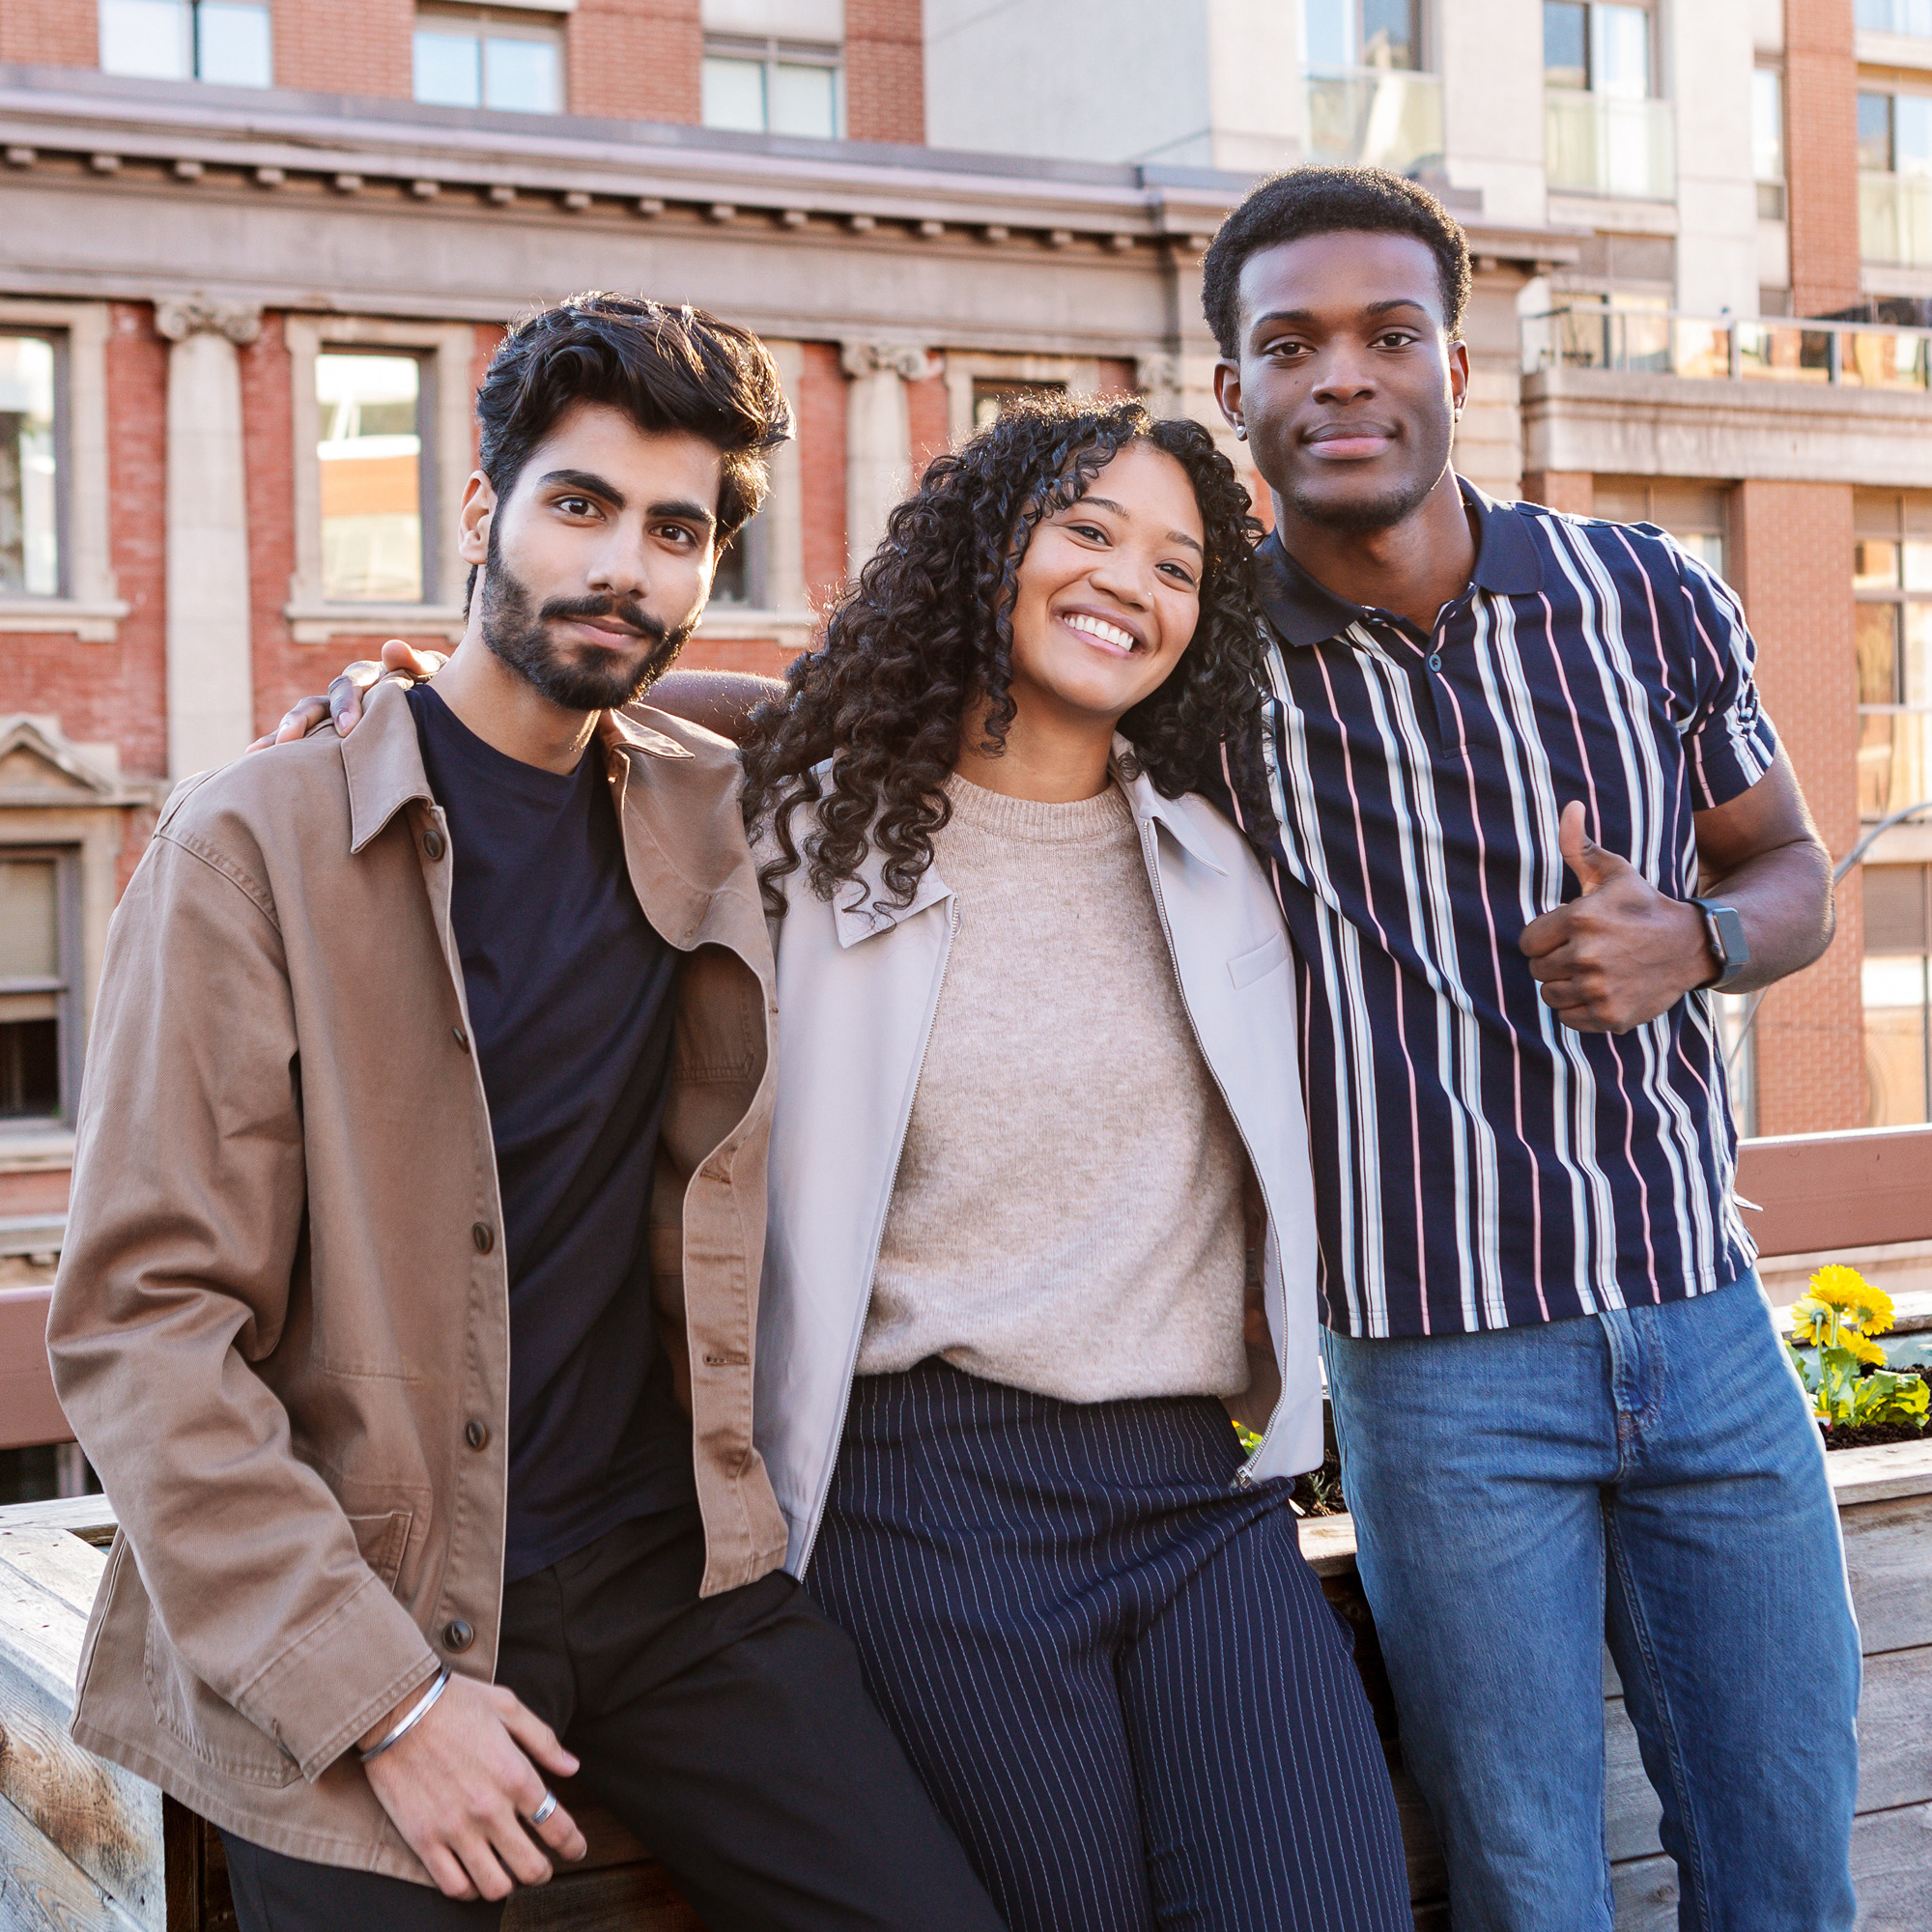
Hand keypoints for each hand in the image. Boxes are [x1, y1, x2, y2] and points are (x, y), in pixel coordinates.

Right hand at [245, 642, 447, 751]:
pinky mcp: (332, 736)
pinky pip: (303, 742)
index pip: (351, 684)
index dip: (346, 703)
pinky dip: (278, 747)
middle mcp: (347, 694)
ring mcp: (336, 715)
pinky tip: (253, 759)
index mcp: (371, 677)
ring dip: (281, 734)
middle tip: (292, 741)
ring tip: (257, 753)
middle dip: (303, 720)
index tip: (347, 728)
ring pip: (303, 720)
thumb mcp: (435, 675)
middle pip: (318, 701)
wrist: (443, 710)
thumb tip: (391, 648)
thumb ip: (417, 662)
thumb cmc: (439, 692)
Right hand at [359, 1670, 587, 1900]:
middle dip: (544, 1872)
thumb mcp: (508, 1707)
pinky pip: (453, 1886)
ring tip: (507, 1873)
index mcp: (515, 1775)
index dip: (573, 1845)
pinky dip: (469, 1890)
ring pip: (494, 1886)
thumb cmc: (455, 1701)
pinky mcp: (423, 1840)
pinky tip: (474, 1877)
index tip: (576, 1849)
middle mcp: (490, 1808)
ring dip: (508, 1884)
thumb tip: (572, 1768)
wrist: (396, 1706)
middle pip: (531, 1867)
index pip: (558, 1827)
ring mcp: (455, 1828)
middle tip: (543, 1866)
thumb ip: (544, 1741)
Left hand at [1518, 802, 1714, 1033]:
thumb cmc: (1644, 906)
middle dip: (1555, 960)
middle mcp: (1587, 956)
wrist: (1692, 946)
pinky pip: (1567, 1019)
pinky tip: (1601, 990)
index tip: (1568, 933)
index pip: (1528, 941)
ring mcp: (1599, 989)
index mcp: (1580, 920)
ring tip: (1593, 970)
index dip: (1544, 937)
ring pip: (1549, 995)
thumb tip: (1569, 807)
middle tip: (1585, 952)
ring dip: (1564, 985)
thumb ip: (1581, 846)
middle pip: (1536, 970)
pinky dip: (1579, 1010)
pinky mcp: (1610, 1016)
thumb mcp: (1615, 873)